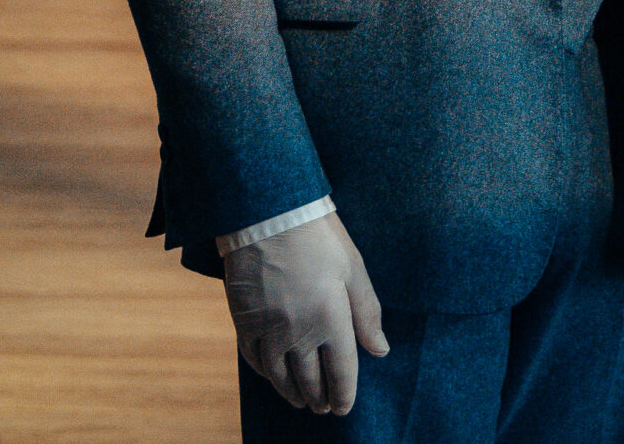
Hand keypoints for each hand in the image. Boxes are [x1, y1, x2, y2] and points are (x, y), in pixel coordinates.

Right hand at [223, 211, 387, 416]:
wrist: (268, 215)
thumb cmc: (319, 238)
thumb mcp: (354, 270)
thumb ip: (367, 314)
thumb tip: (380, 350)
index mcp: (331, 320)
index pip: (341, 371)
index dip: (344, 394)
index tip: (344, 408)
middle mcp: (298, 333)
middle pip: (309, 379)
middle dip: (319, 397)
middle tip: (324, 408)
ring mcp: (268, 330)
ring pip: (280, 376)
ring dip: (292, 392)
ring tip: (302, 402)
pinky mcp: (244, 323)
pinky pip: (254, 360)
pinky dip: (266, 374)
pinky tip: (273, 377)